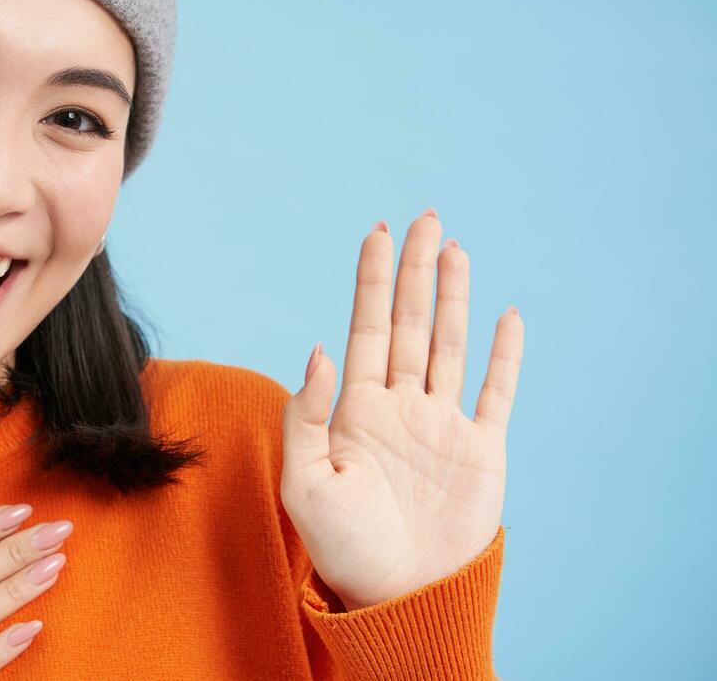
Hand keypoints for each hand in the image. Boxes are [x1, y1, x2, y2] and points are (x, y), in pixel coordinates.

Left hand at [280, 209, 523, 610]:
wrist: (396, 594)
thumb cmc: (341, 544)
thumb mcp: (305, 480)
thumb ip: (306, 415)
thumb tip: (318, 350)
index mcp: (357, 407)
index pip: (366, 327)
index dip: (371, 280)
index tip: (374, 232)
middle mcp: (401, 404)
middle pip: (411, 322)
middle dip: (414, 270)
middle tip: (422, 217)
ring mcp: (442, 424)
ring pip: (450, 345)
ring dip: (454, 297)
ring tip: (453, 248)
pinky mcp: (481, 450)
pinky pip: (496, 392)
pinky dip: (504, 355)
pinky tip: (507, 315)